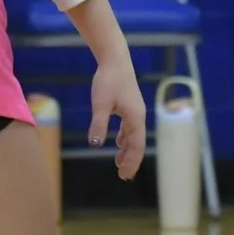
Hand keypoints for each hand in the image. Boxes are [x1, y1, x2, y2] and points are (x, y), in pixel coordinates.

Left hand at [89, 51, 145, 179]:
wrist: (115, 59)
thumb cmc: (108, 80)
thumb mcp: (101, 104)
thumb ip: (99, 124)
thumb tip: (95, 144)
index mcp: (135, 118)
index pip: (136, 146)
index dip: (131, 162)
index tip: (124, 175)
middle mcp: (138, 116)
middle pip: (137, 143)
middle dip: (131, 160)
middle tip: (123, 175)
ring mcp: (135, 110)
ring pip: (134, 136)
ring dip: (127, 150)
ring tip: (120, 162)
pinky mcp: (129, 105)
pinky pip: (129, 127)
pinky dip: (125, 138)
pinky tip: (118, 142)